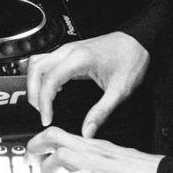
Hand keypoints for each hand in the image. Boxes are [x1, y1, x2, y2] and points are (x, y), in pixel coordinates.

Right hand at [25, 31, 149, 136]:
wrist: (139, 42)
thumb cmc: (131, 60)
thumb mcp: (120, 90)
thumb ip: (101, 112)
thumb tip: (87, 131)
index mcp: (79, 59)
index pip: (50, 80)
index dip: (44, 102)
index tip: (46, 118)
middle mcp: (69, 51)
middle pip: (36, 68)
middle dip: (33, 92)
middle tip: (41, 112)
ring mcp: (68, 49)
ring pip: (38, 62)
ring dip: (34, 82)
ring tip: (41, 102)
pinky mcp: (70, 51)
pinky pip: (46, 61)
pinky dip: (42, 75)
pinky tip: (52, 90)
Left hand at [25, 126, 163, 172]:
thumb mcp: (111, 167)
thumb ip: (91, 168)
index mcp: (94, 147)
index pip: (58, 134)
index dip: (38, 143)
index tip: (32, 156)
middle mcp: (93, 152)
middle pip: (53, 136)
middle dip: (33, 148)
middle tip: (28, 164)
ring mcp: (98, 165)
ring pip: (61, 153)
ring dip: (48, 168)